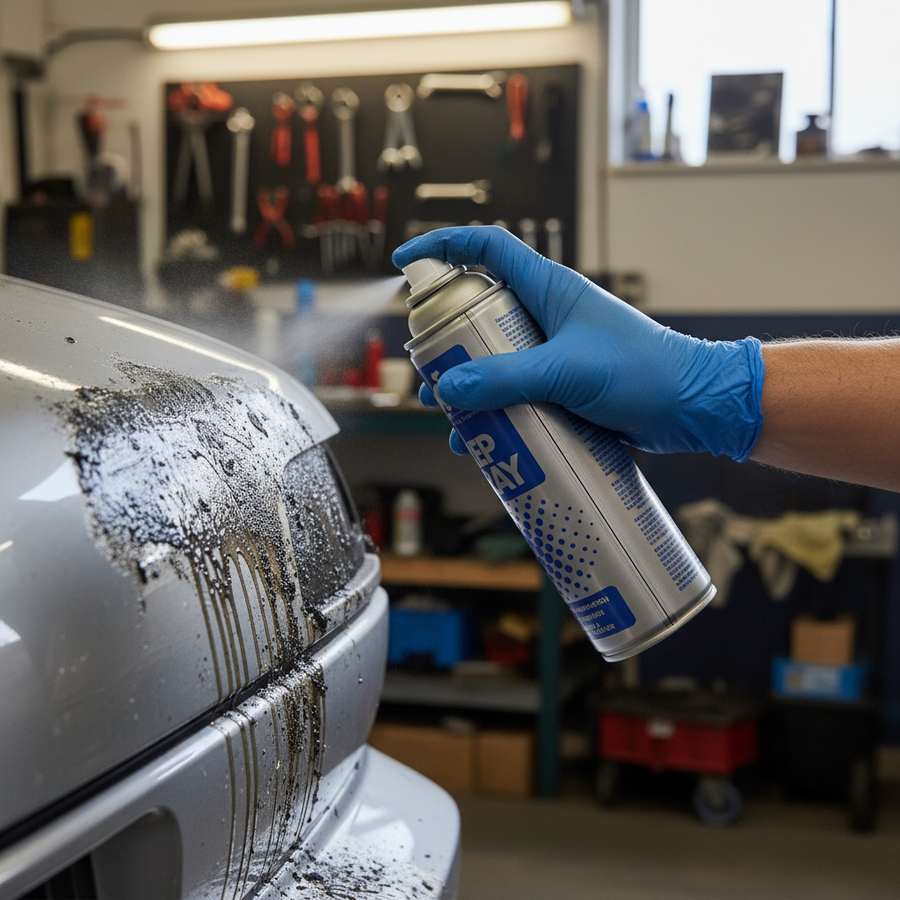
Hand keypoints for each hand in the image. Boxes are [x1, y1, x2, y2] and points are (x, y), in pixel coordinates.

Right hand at [393, 226, 763, 459]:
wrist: (692, 407)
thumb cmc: (644, 372)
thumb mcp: (567, 372)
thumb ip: (506, 379)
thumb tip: (449, 389)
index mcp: (549, 290)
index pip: (487, 249)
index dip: (443, 247)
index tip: (406, 263)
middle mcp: (547, 317)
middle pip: (479, 312)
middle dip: (445, 339)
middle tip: (426, 365)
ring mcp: (554, 353)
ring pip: (493, 360)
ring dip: (467, 385)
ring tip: (447, 413)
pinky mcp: (562, 387)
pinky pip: (515, 394)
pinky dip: (494, 414)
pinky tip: (479, 441)